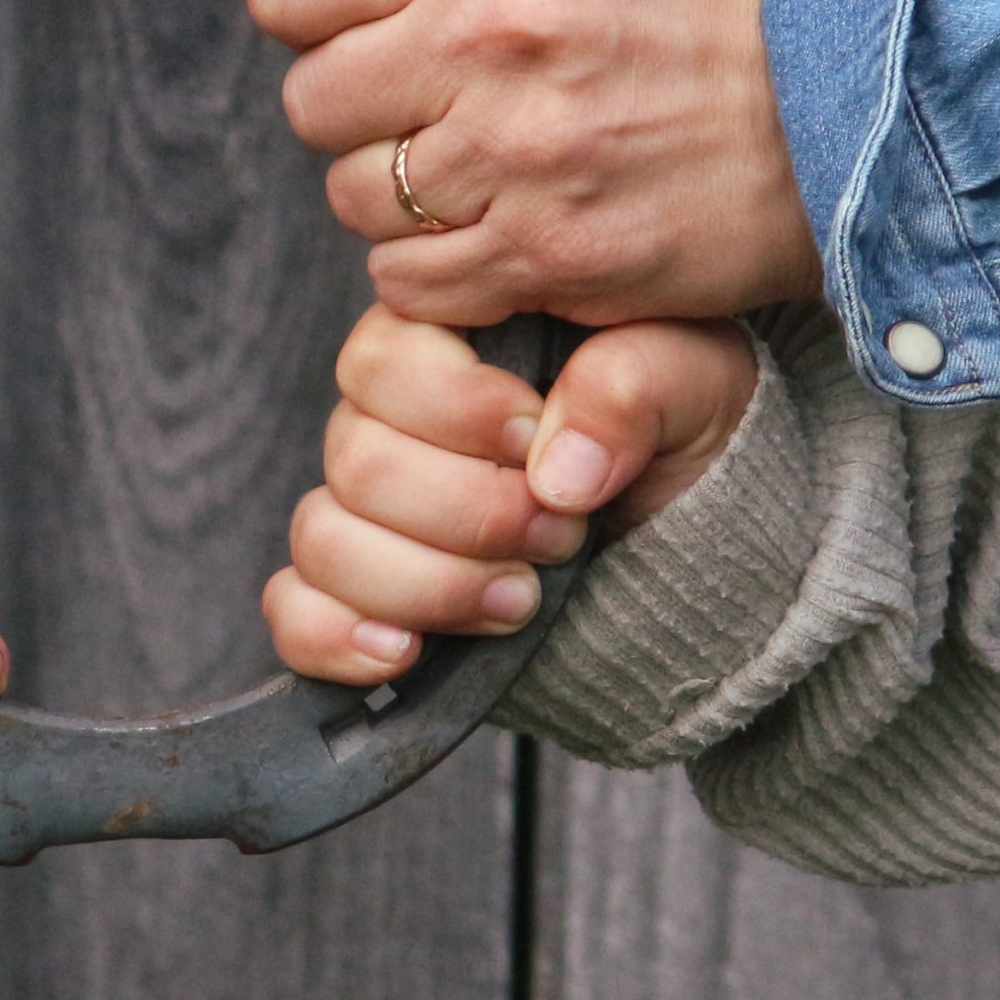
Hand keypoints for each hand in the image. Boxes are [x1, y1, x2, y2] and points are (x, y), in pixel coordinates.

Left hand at [227, 0, 822, 328]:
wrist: (839, 97)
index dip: (314, 13)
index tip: (369, 25)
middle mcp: (485, 32)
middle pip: (311, 104)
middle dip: (362, 109)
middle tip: (441, 99)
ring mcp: (512, 151)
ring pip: (355, 199)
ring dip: (400, 194)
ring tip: (488, 160)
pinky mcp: (545, 251)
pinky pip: (407, 281)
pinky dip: (439, 267)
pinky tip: (505, 224)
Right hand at [263, 304, 757, 685]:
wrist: (705, 553)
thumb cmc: (691, 437)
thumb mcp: (696, 382)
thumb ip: (635, 384)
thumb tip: (555, 469)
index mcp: (449, 346)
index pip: (382, 360)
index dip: (455, 409)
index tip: (538, 438)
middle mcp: (392, 426)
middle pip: (357, 462)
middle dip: (470, 512)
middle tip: (563, 533)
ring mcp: (376, 519)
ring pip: (325, 541)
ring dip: (429, 582)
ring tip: (522, 601)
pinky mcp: (370, 601)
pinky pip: (294, 613)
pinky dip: (334, 636)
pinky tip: (402, 653)